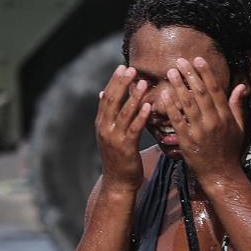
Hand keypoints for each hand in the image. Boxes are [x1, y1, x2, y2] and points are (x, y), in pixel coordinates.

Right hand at [95, 66, 149, 191]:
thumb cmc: (117, 156)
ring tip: (143, 83)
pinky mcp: (125, 148)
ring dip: (133, 97)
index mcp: (101, 123)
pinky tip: (148, 106)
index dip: (114, 81)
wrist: (117, 183)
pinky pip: (134, 129)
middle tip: (131, 69)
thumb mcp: (108, 133)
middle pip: (112, 101)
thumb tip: (101, 92)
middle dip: (122, 84)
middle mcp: (104, 129)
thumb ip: (107, 113)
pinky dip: (140, 116)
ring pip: (124, 113)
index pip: (106, 97)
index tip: (122, 67)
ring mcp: (114, 138)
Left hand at [161, 56, 247, 183]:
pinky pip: (177, 120)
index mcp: (225, 116)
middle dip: (190, 75)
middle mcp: (213, 121)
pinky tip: (164, 95)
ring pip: (187, 104)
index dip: (206, 73)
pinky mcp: (187, 140)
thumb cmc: (230, 149)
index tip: (198, 59)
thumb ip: (237, 105)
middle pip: (200, 93)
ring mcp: (199, 131)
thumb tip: (241, 86)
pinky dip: (171, 107)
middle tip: (180, 61)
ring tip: (171, 72)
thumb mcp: (239, 126)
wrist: (221, 174)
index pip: (215, 89)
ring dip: (178, 86)